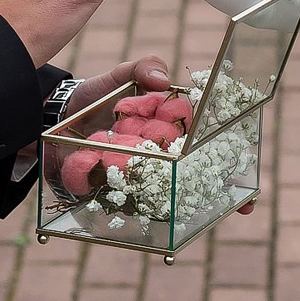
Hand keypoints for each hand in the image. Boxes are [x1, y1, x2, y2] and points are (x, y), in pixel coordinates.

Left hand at [55, 55, 252, 213]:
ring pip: (170, 196)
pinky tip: (161, 232)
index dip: (232, 155)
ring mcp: (139, 178)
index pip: (206, 140)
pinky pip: (134, 209)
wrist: (50, 121)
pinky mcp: (116, 196)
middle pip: (196, 176)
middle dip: (222, 191)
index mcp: (168, 128)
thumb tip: (163, 80)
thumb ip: (140, 68)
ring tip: (202, 218)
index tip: (249, 172)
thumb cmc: (92, 98)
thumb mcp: (117, 78)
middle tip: (242, 204)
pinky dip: (146, 217)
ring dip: (189, 207)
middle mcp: (159, 156)